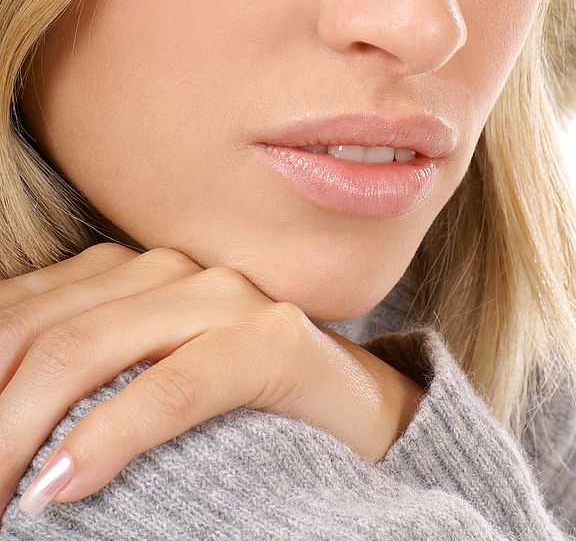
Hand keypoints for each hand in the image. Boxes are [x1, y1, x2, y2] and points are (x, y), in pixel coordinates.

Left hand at [0, 243, 423, 517]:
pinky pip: (176, 384)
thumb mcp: (144, 381)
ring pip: (90, 349)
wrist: (357, 411)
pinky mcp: (273, 341)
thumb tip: (6, 415)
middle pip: (41, 331)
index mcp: (135, 273)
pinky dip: (111, 434)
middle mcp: (175, 271)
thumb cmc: (242, 406)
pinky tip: (62, 487)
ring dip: (23, 428)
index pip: (19, 309)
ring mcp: (227, 299)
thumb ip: (83, 376)